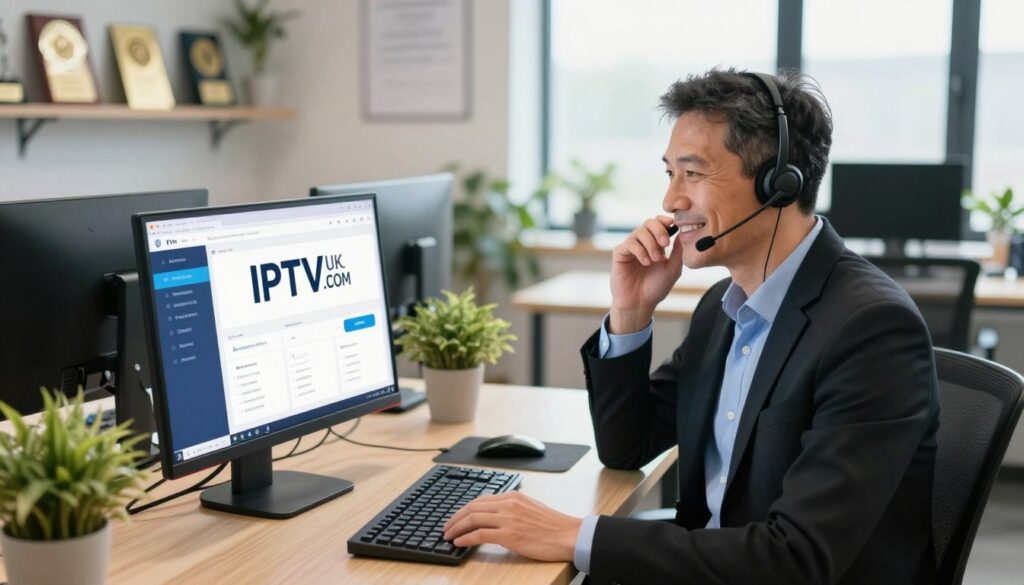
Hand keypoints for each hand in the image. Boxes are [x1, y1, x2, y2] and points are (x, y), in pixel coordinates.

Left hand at [442, 491, 581, 561]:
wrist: (569, 535)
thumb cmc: (554, 526)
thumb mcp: (531, 508)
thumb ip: (513, 509)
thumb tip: (497, 518)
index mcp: (513, 496)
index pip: (481, 500)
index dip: (464, 510)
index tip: (456, 517)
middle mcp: (509, 504)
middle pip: (472, 507)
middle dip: (455, 518)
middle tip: (446, 527)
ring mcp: (508, 519)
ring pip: (473, 519)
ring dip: (457, 528)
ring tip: (449, 536)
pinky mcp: (509, 535)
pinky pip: (480, 535)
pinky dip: (466, 538)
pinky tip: (460, 542)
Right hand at [610, 216, 683, 332]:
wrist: (640, 303)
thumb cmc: (656, 288)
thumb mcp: (673, 270)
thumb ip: (678, 252)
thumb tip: (682, 234)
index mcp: (655, 244)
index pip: (658, 223)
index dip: (664, 221)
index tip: (672, 225)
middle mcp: (642, 243)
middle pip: (649, 223)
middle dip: (659, 230)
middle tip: (665, 244)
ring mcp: (630, 248)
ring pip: (639, 232)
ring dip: (650, 244)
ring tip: (654, 260)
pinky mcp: (620, 254)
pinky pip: (629, 244)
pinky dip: (639, 251)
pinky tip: (645, 262)